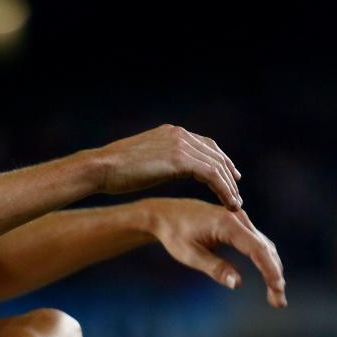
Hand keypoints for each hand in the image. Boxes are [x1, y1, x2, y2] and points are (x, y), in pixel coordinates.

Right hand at [91, 125, 242, 210]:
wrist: (101, 168)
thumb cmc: (112, 171)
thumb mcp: (139, 161)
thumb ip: (155, 160)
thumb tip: (155, 168)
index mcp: (170, 133)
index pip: (204, 145)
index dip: (219, 160)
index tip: (228, 176)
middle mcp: (179, 135)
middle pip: (215, 153)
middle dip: (228, 173)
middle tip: (236, 191)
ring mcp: (181, 145)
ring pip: (217, 165)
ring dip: (229, 186)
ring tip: (235, 204)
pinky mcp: (180, 160)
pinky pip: (212, 175)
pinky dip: (223, 190)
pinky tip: (228, 203)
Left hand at [143, 198, 286, 306]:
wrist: (165, 214)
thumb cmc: (174, 234)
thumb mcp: (190, 255)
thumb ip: (215, 268)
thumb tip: (237, 284)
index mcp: (228, 224)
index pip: (258, 249)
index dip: (270, 271)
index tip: (278, 290)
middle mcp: (239, 219)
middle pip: (266, 249)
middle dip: (275, 276)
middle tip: (279, 303)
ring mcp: (240, 220)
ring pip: (265, 247)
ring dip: (273, 270)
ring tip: (275, 297)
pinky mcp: (238, 225)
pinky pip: (257, 244)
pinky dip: (265, 261)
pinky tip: (268, 278)